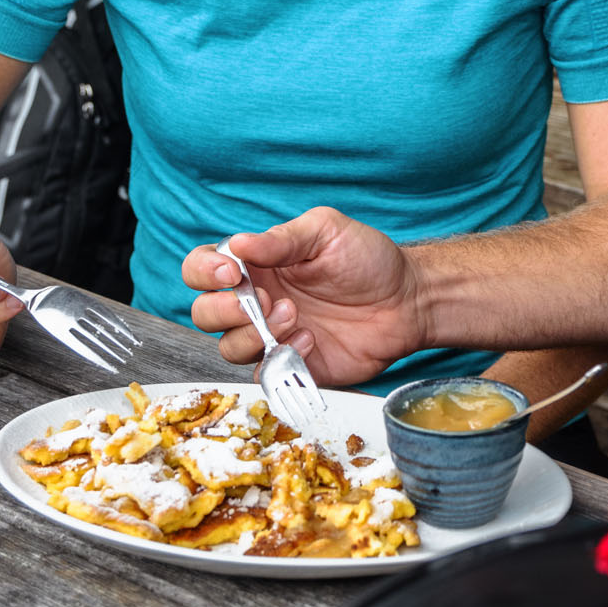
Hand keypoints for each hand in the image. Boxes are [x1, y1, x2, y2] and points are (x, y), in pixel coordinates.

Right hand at [181, 207, 422, 385]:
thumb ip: (281, 240)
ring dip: (255, 334)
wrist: (406, 301)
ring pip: (228, 347)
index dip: (204, 271)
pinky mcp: (291, 366)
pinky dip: (280, 359)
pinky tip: (312, 341)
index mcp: (256, 266)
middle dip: (224, 310)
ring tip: (296, 316)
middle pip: (204, 313)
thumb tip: (237, 245)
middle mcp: (256, 302)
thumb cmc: (367, 260)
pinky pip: (263, 374)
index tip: (232, 273)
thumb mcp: (326, 232)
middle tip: (266, 300)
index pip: (201, 269)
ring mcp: (272, 336)